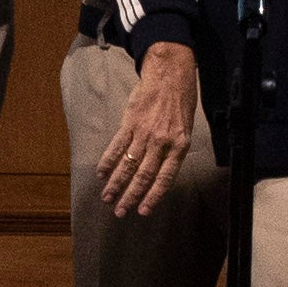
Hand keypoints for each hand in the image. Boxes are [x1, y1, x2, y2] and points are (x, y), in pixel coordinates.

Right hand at [99, 42, 205, 219]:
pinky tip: (101, 173)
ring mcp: (144, 133)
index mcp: (179, 146)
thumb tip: (159, 173)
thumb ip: (173, 151)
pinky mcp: (130, 123)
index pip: (165, 179)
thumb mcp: (185, 129)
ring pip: (127, 165)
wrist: (169, 74)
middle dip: (130, 196)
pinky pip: (117, 146)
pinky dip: (108, 161)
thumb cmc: (180, 102)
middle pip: (143, 176)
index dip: (153, 197)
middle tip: (120, 212)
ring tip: (107, 197)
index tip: (143, 212)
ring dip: (115, 184)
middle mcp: (161, 143)